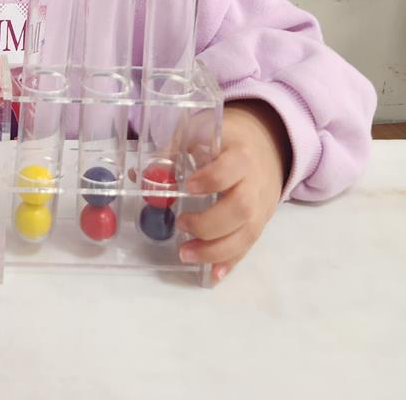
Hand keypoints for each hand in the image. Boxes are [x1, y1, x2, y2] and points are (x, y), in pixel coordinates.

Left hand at [176, 99, 291, 284]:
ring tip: (186, 254)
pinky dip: (230, 262)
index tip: (188, 187)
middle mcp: (256, 182)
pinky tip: (212, 275)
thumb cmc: (224, 137)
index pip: (231, 168)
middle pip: (241, 208)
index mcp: (241, 154)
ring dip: (216, 250)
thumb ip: (173, 151)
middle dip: (210, 223)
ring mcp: (262, 206)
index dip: (211, 179)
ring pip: (247, 234)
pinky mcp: (261, 223)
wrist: (265, 145)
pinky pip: (249, 246)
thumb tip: (140, 175)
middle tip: (181, 225)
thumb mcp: (201, 131)